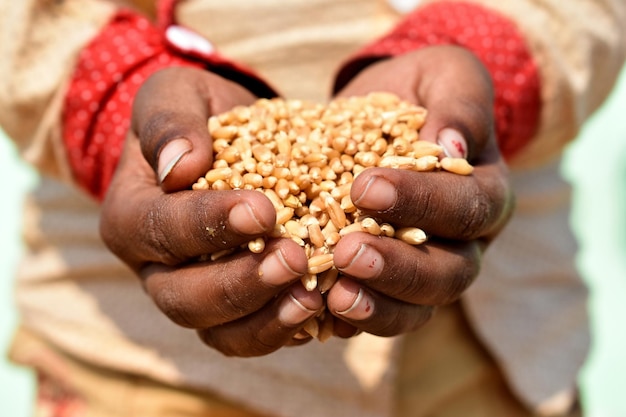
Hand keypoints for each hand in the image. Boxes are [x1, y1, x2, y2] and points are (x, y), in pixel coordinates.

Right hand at [100, 67, 322, 356]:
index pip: (161, 231)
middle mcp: (157, 270)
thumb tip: (179, 166)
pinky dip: (289, 330)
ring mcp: (197, 296)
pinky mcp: (236, 311)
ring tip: (313, 297)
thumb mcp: (176, 95)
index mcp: (131, 219)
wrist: (228, 143)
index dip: (209, 225)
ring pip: (221, 334)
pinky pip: (255, 337)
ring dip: (268, 321)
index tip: (262, 210)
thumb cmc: (198, 117)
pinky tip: (328, 308)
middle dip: (241, 284)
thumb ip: (169, 122)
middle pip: (186, 300)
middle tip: (294, 259)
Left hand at [327, 46, 513, 336]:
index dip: (420, 204)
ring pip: (416, 310)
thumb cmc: (418, 93)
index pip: (466, 208)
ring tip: (333, 296)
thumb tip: (451, 147)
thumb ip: (460, 103)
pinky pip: (376, 316)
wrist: (380, 119)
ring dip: (376, 307)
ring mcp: (425, 271)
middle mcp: (463, 244)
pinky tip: (312, 309)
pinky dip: (346, 319)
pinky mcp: (386, 287)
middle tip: (347, 253)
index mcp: (485, 194)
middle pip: (448, 274)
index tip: (365, 189)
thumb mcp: (446, 76)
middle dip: (398, 268)